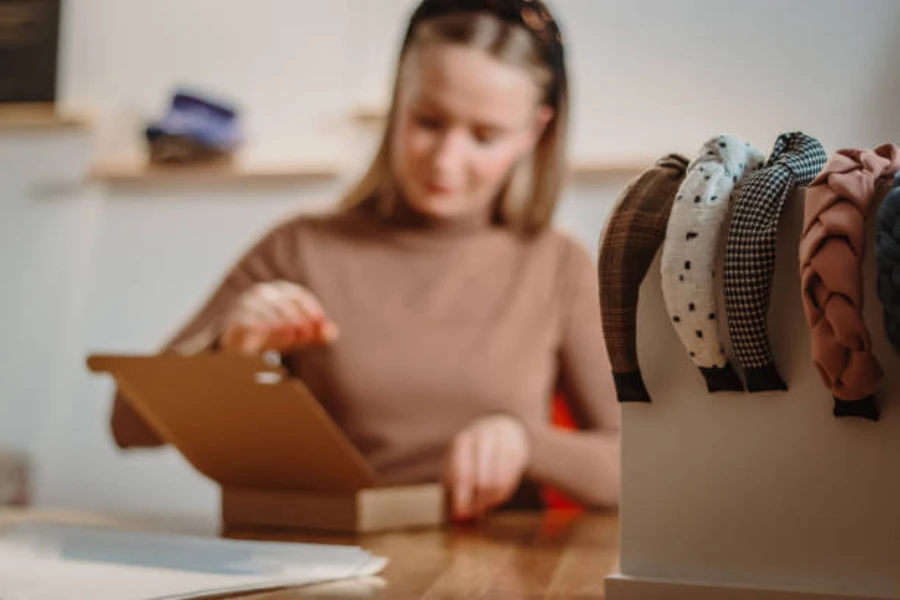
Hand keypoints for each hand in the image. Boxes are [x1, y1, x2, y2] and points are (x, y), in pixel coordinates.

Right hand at [221, 281, 338, 353]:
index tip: (320, 322)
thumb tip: (333, 333)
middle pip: (279, 300)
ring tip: (291, 335)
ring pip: (261, 307)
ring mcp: (244, 305)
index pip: (296, 295)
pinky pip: (243, 319)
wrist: (237, 347)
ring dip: (278, 321)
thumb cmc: (272, 336)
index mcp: (280, 293)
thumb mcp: (296, 336)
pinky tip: (268, 333)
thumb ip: (314, 334)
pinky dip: (256, 324)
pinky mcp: (231, 321)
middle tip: (306, 333)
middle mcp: (261, 294)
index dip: (309, 308)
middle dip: (295, 316)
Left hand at [442, 414, 529, 521]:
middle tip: (473, 513)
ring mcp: (504, 444)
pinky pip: (511, 482)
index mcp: (463, 440)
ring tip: (483, 506)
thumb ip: (454, 483)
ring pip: (498, 484)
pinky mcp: (519, 452)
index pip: (461, 474)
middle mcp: (484, 439)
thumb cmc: (473, 449)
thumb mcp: (458, 458)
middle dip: (477, 502)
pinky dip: (502, 495)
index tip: (460, 513)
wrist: (502, 424)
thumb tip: (459, 514)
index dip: (461, 497)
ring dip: (490, 501)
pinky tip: (494, 498)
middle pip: (481, 482)